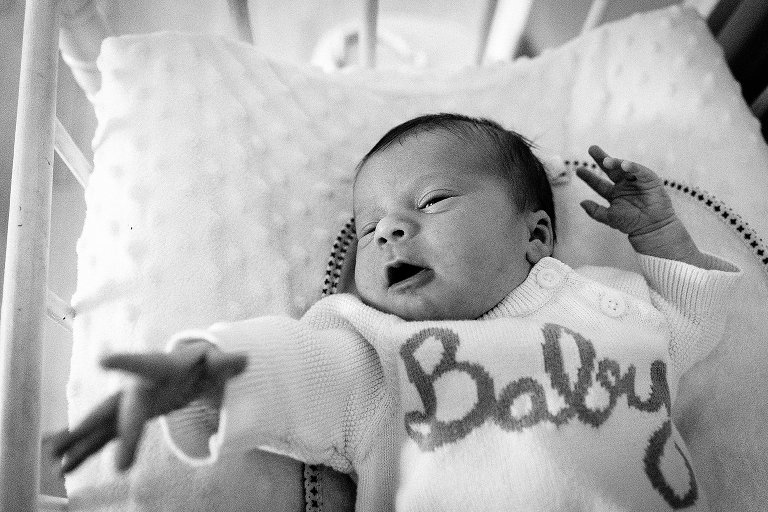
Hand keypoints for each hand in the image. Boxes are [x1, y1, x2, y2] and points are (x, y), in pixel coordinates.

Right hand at [50, 341, 246, 473]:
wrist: (187, 366)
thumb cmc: (201, 364)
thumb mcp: (214, 364)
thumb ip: (225, 363)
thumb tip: (246, 359)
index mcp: (159, 369)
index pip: (143, 365)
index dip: (125, 362)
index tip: (102, 360)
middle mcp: (137, 386)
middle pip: (117, 408)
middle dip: (92, 426)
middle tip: (67, 445)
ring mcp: (129, 403)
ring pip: (101, 424)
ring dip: (79, 442)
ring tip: (55, 461)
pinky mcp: (128, 417)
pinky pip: (106, 436)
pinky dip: (87, 449)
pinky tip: (67, 466)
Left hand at [577, 145, 675, 236]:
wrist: (651, 227)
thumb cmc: (631, 223)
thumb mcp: (610, 218)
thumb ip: (595, 211)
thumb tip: (581, 203)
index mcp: (613, 193)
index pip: (598, 183)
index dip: (589, 177)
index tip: (578, 170)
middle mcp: (623, 184)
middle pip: (610, 169)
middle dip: (602, 159)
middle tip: (592, 148)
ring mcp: (636, 181)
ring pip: (624, 168)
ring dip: (616, 162)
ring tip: (606, 160)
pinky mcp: (649, 179)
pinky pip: (640, 171)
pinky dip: (633, 167)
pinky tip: (624, 165)